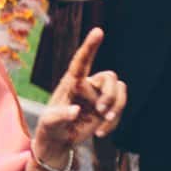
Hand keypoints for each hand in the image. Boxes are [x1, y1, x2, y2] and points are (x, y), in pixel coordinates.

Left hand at [34, 28, 126, 164]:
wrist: (59, 139)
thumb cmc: (50, 126)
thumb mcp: (50, 123)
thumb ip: (60, 116)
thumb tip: (76, 110)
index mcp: (71, 81)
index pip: (82, 60)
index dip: (90, 46)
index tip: (98, 31)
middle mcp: (87, 84)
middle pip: (110, 77)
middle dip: (110, 95)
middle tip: (101, 111)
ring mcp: (98, 95)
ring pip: (120, 88)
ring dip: (117, 105)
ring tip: (104, 120)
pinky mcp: (107, 107)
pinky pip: (120, 106)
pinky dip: (115, 120)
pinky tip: (101, 132)